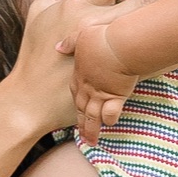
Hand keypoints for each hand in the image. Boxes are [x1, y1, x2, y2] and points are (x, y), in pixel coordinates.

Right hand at [6, 0, 159, 136]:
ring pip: (148, 32)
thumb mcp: (41, 8)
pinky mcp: (115, 78)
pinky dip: (169, 54)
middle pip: (142, 2)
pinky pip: (148, 64)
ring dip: (174, 17)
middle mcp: (95, 26)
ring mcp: (107, 52)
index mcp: (80, 7)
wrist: (30, 99)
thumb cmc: (34, 51)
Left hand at [67, 18, 139, 144]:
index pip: (75, 90)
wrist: (119, 44)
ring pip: (93, 115)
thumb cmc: (103, 36)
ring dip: (90, 129)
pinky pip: (110, 112)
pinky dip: (109, 119)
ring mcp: (101, 92)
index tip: (76, 108)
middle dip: (80, 121)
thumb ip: (70, 42)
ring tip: (90, 141)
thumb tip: (58, 47)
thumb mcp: (82, 35)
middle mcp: (89, 85)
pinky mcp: (115, 96)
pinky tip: (110, 124)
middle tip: (80, 134)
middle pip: (82, 106)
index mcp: (81, 72)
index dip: (76, 100)